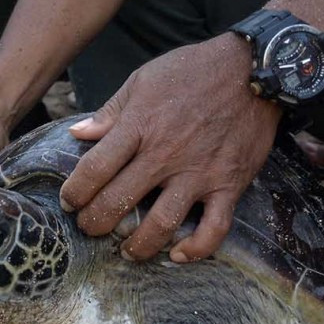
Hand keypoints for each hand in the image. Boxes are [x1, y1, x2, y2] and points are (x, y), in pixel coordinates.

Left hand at [59, 35, 281, 262]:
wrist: (254, 68)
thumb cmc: (193, 71)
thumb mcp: (143, 80)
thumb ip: (110, 112)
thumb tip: (77, 134)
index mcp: (139, 127)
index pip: (94, 170)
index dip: (75, 192)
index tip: (69, 202)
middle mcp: (165, 155)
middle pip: (119, 202)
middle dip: (95, 223)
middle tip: (89, 228)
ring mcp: (199, 173)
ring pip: (162, 224)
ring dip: (138, 245)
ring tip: (126, 251)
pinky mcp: (229, 185)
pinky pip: (214, 228)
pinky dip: (197, 248)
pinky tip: (178, 255)